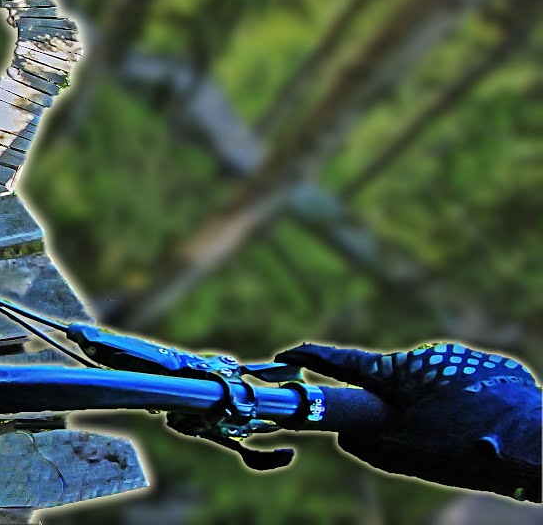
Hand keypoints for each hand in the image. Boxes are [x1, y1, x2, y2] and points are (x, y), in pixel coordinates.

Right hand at [277, 342, 540, 501]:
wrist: (537, 446)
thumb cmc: (464, 447)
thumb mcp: (400, 453)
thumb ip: (362, 440)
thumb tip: (346, 431)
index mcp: (400, 370)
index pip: (345, 362)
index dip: (312, 359)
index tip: (288, 353)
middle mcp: (431, 357)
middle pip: (393, 378)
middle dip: (386, 400)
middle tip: (393, 432)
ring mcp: (467, 362)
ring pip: (434, 384)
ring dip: (431, 407)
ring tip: (449, 442)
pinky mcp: (499, 374)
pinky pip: (466, 388)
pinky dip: (463, 407)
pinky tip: (476, 433)